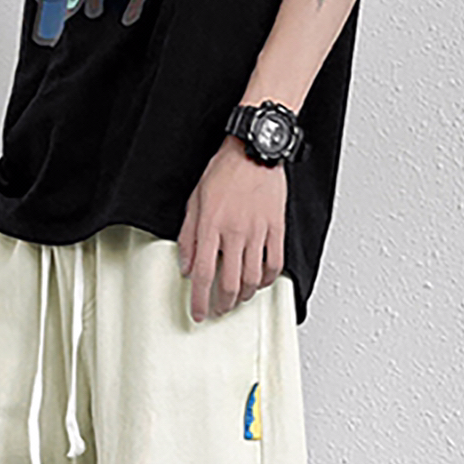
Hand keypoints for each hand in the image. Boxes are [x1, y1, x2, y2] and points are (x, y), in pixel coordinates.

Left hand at [177, 134, 286, 322]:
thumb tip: (187, 267)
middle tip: (218, 310)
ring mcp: (258, 231)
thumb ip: (188, 238)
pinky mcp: (276, 228)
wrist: (254, 150)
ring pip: (253, 279)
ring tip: (237, 299)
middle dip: (222, 305)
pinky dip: (268, 280)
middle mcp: (235, 233)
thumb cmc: (224, 172)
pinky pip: (275, 263)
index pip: (203, 275)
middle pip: (230, 284)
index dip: (199, 300)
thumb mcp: (194, 202)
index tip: (198, 313)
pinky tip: (261, 283)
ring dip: (244, 296)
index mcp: (211, 227)